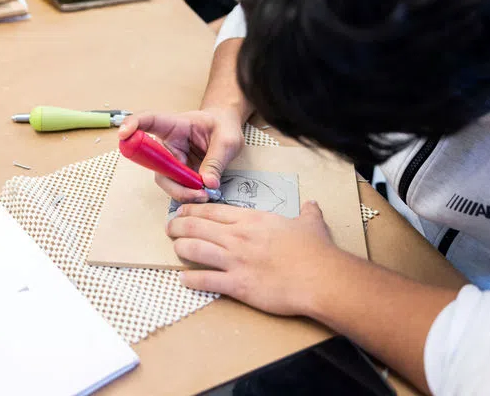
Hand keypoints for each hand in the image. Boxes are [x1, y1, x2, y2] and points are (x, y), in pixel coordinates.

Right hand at [118, 109, 244, 202]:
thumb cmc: (223, 126)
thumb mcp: (227, 140)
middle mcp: (167, 144)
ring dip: (182, 192)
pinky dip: (188, 195)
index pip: (149, 121)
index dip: (132, 126)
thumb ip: (216, 160)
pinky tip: (203, 195)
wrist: (226, 130)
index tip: (123, 134)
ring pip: (165, 180)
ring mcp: (171, 160)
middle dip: (171, 182)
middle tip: (195, 191)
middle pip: (154, 163)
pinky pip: (177, 187)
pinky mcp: (178, 173)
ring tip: (204, 194)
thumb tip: (208, 183)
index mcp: (175, 125)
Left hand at [167, 200, 342, 315]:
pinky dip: (191, 280)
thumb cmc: (315, 250)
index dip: (193, 210)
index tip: (183, 211)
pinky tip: (183, 279)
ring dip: (181, 248)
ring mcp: (235, 260)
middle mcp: (238, 237)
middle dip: (179, 226)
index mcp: (252, 220)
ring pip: (195, 250)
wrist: (320, 277)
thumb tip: (312, 205)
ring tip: (175, 248)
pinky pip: (205, 280)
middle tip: (170, 228)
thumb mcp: (310, 224)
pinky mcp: (237, 284)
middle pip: (197, 227)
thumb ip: (307, 213)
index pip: (213, 211)